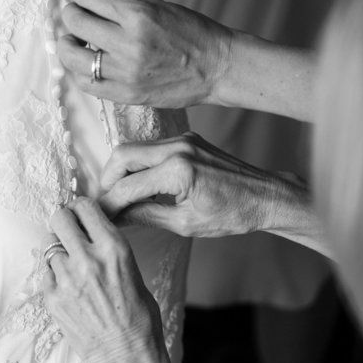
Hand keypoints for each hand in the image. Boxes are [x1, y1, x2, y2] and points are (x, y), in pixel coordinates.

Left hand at [42, 198, 172, 362]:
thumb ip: (110, 250)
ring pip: (49, 246)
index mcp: (114, 248)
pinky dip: (52, 274)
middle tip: (68, 230)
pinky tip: (67, 286)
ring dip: (58, 251)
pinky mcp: (52, 298)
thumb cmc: (139, 320)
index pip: (85, 207)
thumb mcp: (134, 272)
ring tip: (71, 265)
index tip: (80, 212)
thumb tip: (93, 235)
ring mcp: (66, 279)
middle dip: (63, 221)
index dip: (81, 208)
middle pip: (59, 218)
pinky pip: (45, 272)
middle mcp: (88, 259)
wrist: (126, 358)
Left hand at [59, 0, 231, 106]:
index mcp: (138, 15)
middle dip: (71, 14)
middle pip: (75, 22)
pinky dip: (80, 72)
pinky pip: (87, 84)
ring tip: (73, 41)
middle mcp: (129, 43)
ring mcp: (126, 72)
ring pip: (72, 56)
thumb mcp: (158, 7)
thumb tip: (88, 1)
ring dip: (68, 45)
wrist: (218, 67)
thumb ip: (122, 6)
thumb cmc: (192, 34)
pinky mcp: (127, 94)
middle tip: (75, 15)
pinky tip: (86, 64)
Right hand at [98, 132, 313, 241]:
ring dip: (122, 171)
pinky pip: (152, 148)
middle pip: (122, 155)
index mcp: (178, 171)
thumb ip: (146, 216)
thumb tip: (117, 217)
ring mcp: (183, 139)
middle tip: (105, 202)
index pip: (128, 186)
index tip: (98, 216)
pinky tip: (140, 185)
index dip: (109, 203)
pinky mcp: (187, 138)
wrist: (265, 196)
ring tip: (119, 196)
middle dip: (108, 179)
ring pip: (135, 148)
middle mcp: (178, 147)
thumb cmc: (232, 214)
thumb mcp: (185, 224)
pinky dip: (140, 164)